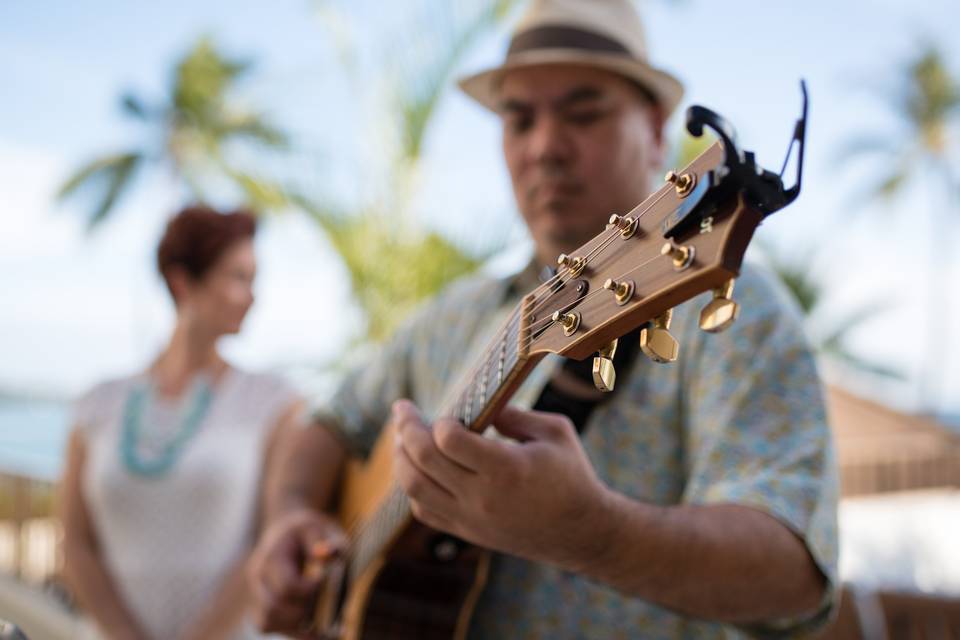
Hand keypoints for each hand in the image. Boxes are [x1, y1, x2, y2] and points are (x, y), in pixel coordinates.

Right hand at [248, 508, 346, 637]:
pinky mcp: (260, 604)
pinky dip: (290, 631)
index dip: (310, 591)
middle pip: (273, 609)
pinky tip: (315, 630)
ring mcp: (255, 592)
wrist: (285, 529)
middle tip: (329, 609)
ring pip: (266, 623)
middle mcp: (258, 577)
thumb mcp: (320, 528)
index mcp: (271, 556)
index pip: (287, 586)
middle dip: (304, 613)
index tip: (328, 583)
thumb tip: (327, 555)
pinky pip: (268, 626)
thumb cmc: (307, 530)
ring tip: (325, 628)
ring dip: (295, 628)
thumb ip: (328, 541)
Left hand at [391, 400, 616, 572]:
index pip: (449, 440)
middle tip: (401, 409)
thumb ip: (515, 415)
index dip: (441, 421)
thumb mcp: (554, 431)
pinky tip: (417, 468)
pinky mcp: (469, 534)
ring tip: (400, 437)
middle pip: (424, 460)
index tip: (449, 415)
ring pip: (415, 488)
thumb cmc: (572, 475)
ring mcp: (472, 519)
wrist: (582, 532)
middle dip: (405, 429)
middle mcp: (483, 497)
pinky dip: (413, 487)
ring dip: (401, 459)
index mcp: (506, 468)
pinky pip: (425, 510)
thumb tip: (480, 407)